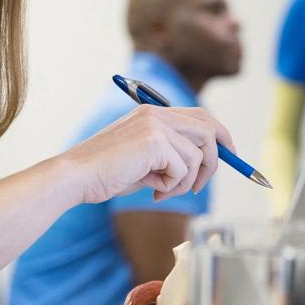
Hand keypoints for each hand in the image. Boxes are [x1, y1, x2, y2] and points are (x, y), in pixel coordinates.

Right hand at [64, 105, 227, 203]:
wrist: (76, 177)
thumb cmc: (105, 174)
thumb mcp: (144, 161)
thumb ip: (170, 156)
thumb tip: (201, 166)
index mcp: (153, 113)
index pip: (201, 116)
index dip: (220, 136)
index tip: (229, 156)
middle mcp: (157, 114)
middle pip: (209, 129)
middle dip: (213, 161)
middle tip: (197, 186)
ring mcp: (156, 125)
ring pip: (197, 154)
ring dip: (186, 181)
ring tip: (161, 191)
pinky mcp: (154, 141)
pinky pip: (184, 168)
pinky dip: (173, 185)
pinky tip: (152, 190)